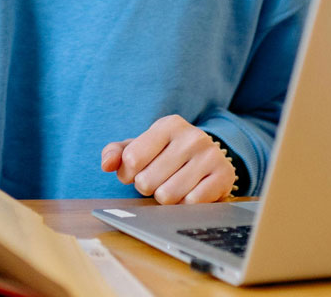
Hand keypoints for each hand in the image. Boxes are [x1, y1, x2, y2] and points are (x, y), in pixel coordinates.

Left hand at [99, 114, 236, 204]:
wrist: (209, 158)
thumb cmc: (166, 154)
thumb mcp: (141, 147)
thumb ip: (116, 153)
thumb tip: (106, 164)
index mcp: (168, 125)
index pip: (131, 160)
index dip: (128, 174)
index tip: (137, 171)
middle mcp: (192, 136)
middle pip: (147, 182)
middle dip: (147, 187)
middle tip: (158, 180)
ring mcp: (210, 156)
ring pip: (168, 196)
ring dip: (165, 199)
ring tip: (173, 186)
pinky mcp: (224, 176)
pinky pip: (191, 204)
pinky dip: (185, 204)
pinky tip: (190, 192)